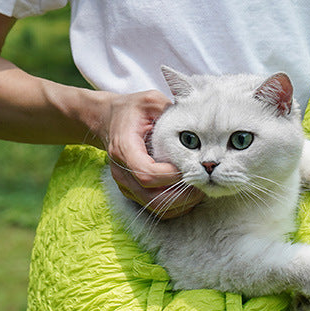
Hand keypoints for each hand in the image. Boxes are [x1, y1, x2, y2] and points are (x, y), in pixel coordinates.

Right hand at [102, 90, 203, 218]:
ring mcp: (126, 185)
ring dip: (181, 203)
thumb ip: (171, 110)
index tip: (189, 167)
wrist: (107, 121)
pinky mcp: (132, 192)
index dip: (170, 175)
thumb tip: (197, 119)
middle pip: (152, 197)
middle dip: (182, 196)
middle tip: (202, 183)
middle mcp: (122, 171)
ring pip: (155, 207)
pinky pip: (155, 208)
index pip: (146, 172)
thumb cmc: (132, 111)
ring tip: (199, 189)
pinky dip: (175, 207)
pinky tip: (188, 194)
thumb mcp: (150, 101)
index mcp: (125, 148)